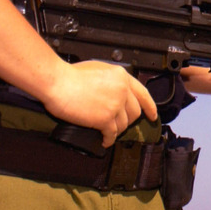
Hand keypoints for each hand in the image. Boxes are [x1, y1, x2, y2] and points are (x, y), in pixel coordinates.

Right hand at [41, 60, 156, 146]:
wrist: (58, 82)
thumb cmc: (71, 75)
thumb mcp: (99, 69)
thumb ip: (112, 81)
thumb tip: (115, 92)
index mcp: (122, 76)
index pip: (143, 93)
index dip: (149, 106)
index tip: (152, 114)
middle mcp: (122, 90)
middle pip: (134, 112)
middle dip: (128, 120)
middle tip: (120, 124)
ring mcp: (115, 105)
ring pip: (124, 124)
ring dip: (116, 130)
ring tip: (107, 132)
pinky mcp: (105, 119)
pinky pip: (112, 134)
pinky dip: (108, 139)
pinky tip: (104, 140)